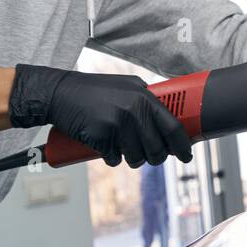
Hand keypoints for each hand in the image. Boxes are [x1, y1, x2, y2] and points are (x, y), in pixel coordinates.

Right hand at [9, 64, 193, 167]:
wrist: (60, 93)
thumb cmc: (94, 90)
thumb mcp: (126, 86)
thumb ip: (146, 99)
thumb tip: (168, 118)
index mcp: (144, 98)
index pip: (173, 127)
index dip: (182, 145)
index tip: (186, 155)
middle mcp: (134, 111)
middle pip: (156, 149)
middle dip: (155, 157)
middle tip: (150, 156)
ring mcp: (117, 124)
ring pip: (136, 157)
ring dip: (133, 160)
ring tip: (125, 149)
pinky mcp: (101, 137)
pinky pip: (114, 159)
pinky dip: (112, 158)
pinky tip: (106, 148)